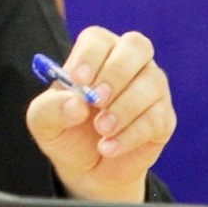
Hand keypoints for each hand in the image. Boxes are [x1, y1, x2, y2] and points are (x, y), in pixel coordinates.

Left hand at [26, 27, 175, 205]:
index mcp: (96, 54)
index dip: (89, 56)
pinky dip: (130, 135)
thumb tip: (76, 104)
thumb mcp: (44, 122)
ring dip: (123, 109)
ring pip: (151, 83)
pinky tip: (108, 147)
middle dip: (116, 73)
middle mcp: (129, 63)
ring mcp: (151, 88)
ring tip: (101, 130)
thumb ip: (50, 109)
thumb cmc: (65, 131)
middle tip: (96, 100)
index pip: (98, 39)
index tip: (78, 80)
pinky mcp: (163, 117)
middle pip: (136, 47)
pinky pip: (156, 118)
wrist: (86, 167)